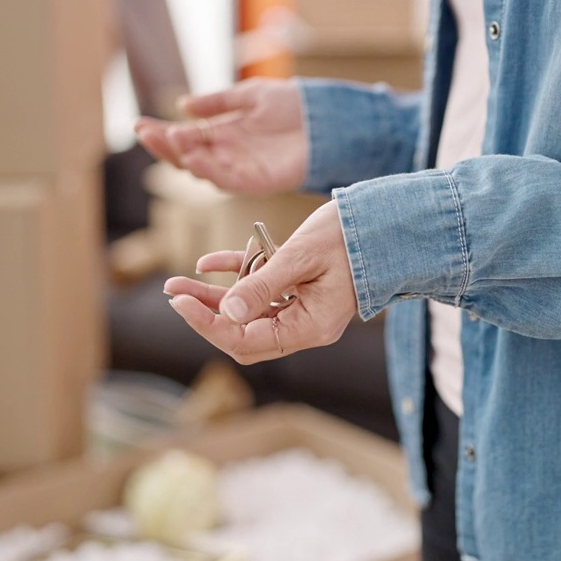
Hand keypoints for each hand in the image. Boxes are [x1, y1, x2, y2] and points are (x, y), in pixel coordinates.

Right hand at [135, 78, 307, 195]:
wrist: (328, 120)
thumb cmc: (294, 105)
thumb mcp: (250, 96)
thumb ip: (218, 102)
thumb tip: (183, 105)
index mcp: (223, 134)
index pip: (185, 136)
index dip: (161, 132)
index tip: (138, 123)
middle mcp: (227, 155)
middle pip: (187, 155)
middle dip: (163, 145)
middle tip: (144, 132)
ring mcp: (240, 170)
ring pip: (202, 170)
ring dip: (182, 156)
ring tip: (168, 139)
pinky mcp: (256, 182)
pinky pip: (226, 181)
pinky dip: (208, 170)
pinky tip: (193, 157)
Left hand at [163, 202, 356, 364]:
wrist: (387, 219)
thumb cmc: (351, 234)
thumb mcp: (301, 256)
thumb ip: (263, 285)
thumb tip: (226, 314)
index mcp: (310, 326)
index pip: (247, 341)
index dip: (209, 325)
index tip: (181, 303)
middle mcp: (306, 326)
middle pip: (244, 335)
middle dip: (206, 315)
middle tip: (173, 293)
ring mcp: (305, 309)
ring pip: (249, 314)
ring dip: (214, 299)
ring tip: (178, 282)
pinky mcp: (303, 289)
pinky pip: (263, 292)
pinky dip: (237, 278)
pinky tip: (208, 264)